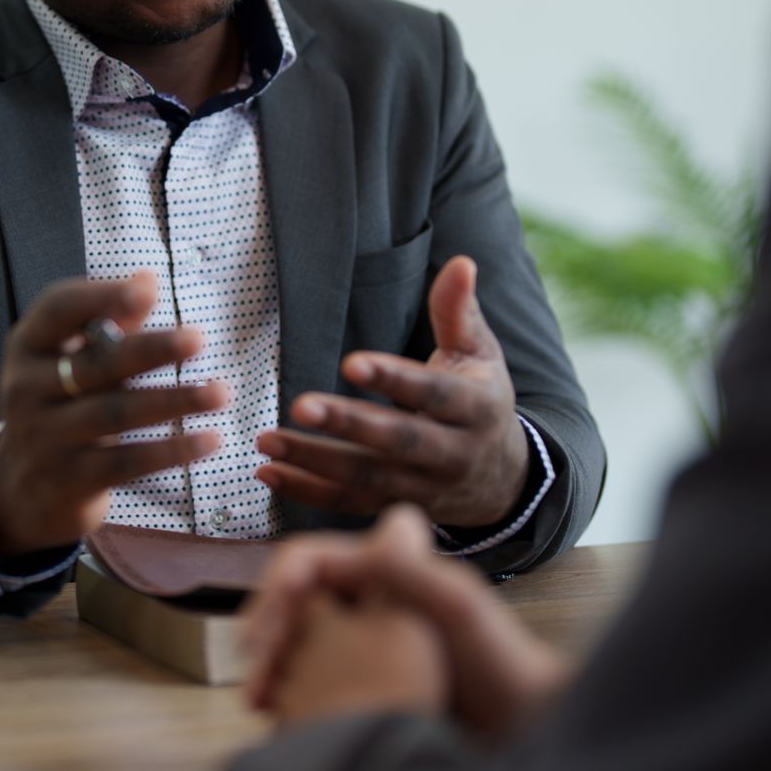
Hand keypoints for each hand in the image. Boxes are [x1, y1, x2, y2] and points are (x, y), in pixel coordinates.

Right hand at [0, 271, 227, 557]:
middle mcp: (26, 390)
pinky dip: (171, 451)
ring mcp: (42, 438)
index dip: (102, 296)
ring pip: (114, 414)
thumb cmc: (61, 409)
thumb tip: (148, 278)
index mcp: (28, 347)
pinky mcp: (66, 482)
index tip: (148, 289)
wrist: (23, 494)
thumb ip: (109, 325)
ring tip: (221, 392)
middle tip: (199, 339)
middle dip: (150, 350)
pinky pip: (125, 464)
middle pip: (94, 364)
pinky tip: (210, 441)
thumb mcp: (71, 364)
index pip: (58, 309)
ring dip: (173, 400)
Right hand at [244, 505, 570, 738]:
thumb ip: (416, 570)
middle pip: (295, 597)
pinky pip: (311, 669)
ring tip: (261, 699)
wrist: (530, 728)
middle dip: (266, 630)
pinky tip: (282, 710)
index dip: (279, 588)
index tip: (267, 630)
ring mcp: (368, 633)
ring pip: (297, 635)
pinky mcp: (367, 672)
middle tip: (256, 677)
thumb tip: (378, 527)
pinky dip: (289, 686)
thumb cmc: (506, 667)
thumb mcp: (460, 609)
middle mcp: (373, 594)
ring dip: (270, 661)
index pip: (311, 560)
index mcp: (390, 568)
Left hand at [255, 256, 530, 527]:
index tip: (351, 362)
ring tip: (267, 440)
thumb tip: (461, 262)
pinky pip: (349, 506)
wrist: (502, 478)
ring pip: (367, 479)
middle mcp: (452, 454)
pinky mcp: (397, 509)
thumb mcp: (480, 354)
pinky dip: (308, 492)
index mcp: (476, 409)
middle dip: (348, 425)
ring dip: (314, 461)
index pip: (432, 393)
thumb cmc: (481, 399)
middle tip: (301, 406)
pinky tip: (268, 472)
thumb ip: (459, 311)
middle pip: (397, 441)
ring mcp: (424, 488)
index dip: (393, 379)